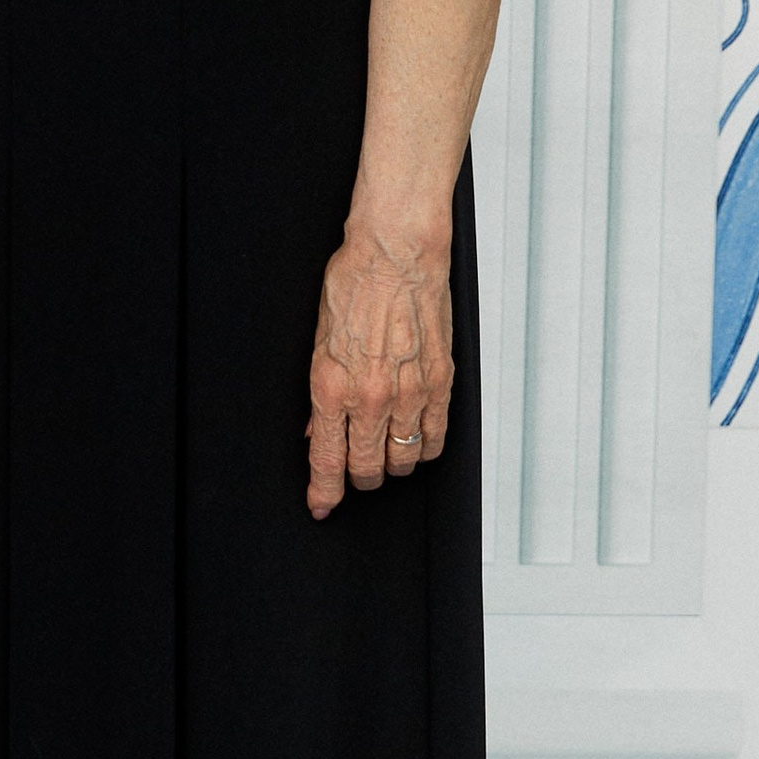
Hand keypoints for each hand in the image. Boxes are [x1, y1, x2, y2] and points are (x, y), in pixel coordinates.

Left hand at [307, 225, 452, 518]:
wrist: (396, 255)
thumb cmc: (354, 285)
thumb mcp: (317, 342)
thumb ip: (320, 394)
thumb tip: (317, 430)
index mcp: (332, 386)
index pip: (328, 459)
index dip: (324, 490)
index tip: (321, 503)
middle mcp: (372, 397)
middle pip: (368, 468)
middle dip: (358, 479)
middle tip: (355, 474)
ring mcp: (410, 393)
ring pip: (403, 459)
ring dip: (392, 464)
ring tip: (384, 453)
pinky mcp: (440, 383)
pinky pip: (436, 437)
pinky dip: (424, 448)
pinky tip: (415, 442)